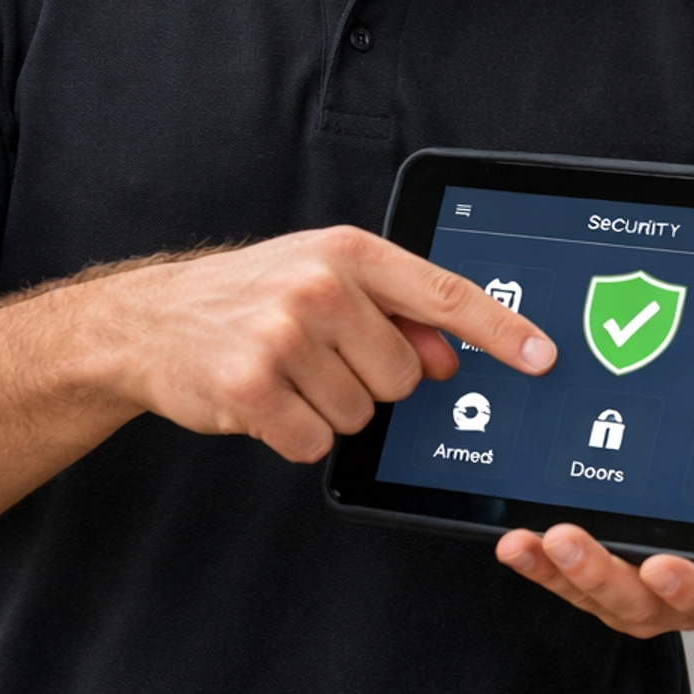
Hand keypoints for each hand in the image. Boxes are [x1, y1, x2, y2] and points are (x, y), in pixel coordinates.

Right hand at [89, 226, 555, 463]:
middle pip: (403, 376)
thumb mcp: (326, 282)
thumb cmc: (250, 297)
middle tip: (320, 358)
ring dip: (328, 408)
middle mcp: (320, 287)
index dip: (500, 331)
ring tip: (286, 373)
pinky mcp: (251, 386)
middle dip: (370, 381)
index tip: (542, 358)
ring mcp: (283, 336)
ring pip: (361, 415)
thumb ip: (396, 314)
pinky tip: (264, 401)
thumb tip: (449, 360)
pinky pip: (313, 442)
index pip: (444, 294)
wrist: (150, 321)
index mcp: (349, 252)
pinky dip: (293, 434)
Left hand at [496, 376, 693, 639]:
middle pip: (647, 601)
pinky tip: (512, 540)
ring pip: (602, 593)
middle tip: (574, 541)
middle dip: (606, 576)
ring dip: (564, 569)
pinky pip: (571, 578)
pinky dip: (541, 564)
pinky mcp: (608, 568)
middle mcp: (693, 588)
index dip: (693, 585)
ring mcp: (646, 584)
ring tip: (533, 538)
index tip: (667, 565)